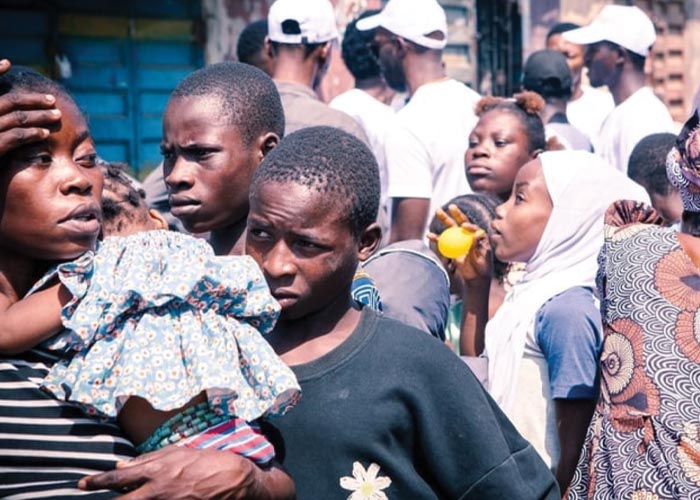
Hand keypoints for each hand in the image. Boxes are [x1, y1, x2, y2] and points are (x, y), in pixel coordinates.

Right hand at [0, 59, 61, 157]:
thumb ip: (1, 124)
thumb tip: (6, 113)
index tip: (7, 62)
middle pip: (6, 101)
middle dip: (31, 99)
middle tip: (51, 99)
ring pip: (14, 117)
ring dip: (38, 114)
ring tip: (56, 115)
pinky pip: (14, 137)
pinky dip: (31, 133)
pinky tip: (45, 134)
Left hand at [79, 446, 294, 499]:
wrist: (235, 479)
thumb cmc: (207, 460)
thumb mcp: (178, 453)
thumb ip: (148, 459)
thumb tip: (122, 465)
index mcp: (157, 469)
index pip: (119, 477)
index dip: (97, 481)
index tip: (82, 483)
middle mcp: (158, 489)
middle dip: (101, 498)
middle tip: (84, 492)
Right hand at [428, 204, 491, 283]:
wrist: (475, 279)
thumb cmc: (482, 269)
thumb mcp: (482, 258)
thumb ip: (477, 246)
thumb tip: (476, 234)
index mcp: (478, 238)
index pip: (474, 229)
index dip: (469, 226)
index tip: (463, 226)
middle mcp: (468, 237)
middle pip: (461, 223)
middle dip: (456, 214)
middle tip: (450, 207)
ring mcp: (459, 242)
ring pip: (451, 229)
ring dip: (444, 220)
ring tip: (437, 211)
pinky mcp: (452, 248)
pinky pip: (443, 241)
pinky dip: (436, 238)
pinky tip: (429, 235)